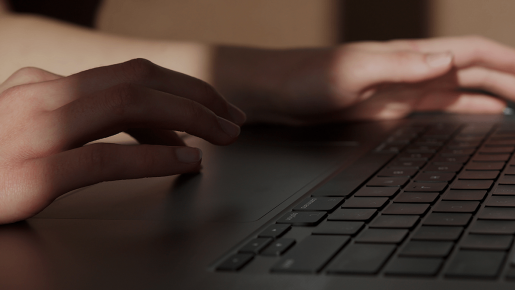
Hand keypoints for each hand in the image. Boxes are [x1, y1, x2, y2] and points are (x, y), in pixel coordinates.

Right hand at [0, 58, 245, 223]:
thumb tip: (126, 114)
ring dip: (188, 119)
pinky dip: (155, 158)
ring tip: (221, 136)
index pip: (131, 73)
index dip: (182, 86)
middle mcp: (42, 98)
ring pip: (128, 107)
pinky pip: (105, 159)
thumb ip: (64, 104)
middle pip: (139, 81)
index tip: (215, 105)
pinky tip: (186, 163)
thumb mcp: (20, 116)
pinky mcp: (31, 175)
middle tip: (232, 118)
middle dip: (197, 97)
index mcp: (46, 85)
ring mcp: (35, 134)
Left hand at [247, 36, 513, 123]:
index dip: (506, 60)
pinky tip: (481, 113)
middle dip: (508, 78)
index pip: (470, 52)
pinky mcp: (391, 106)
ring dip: (493, 92)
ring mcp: (403, 88)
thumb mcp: (353, 71)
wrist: (280, 94)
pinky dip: (465, 107)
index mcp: (408, 56)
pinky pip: (438, 105)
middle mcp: (411, 69)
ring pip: (461, 87)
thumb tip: (446, 61)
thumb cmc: (308, 78)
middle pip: (473, 69)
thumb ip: (400, 66)